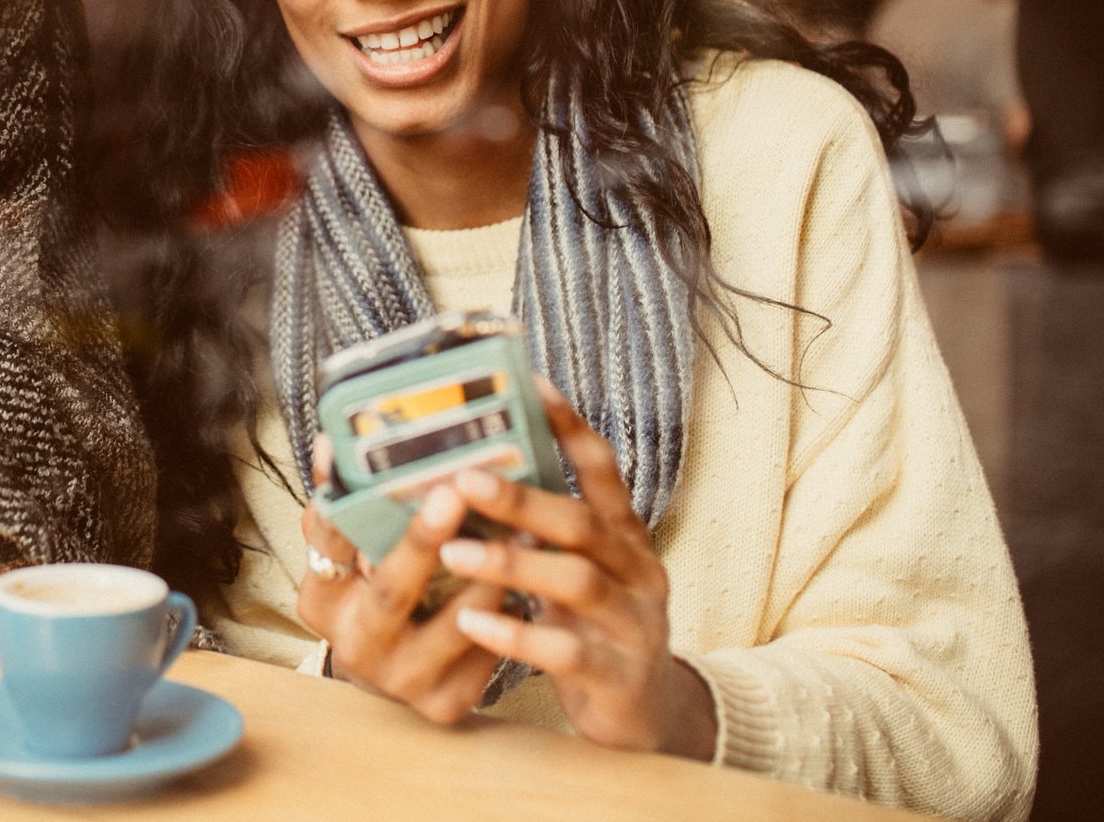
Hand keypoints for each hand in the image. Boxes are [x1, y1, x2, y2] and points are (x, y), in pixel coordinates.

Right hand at [295, 436, 505, 724]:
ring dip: (493, 572)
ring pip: (456, 622)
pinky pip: (488, 649)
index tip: (364, 461)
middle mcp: (356, 645)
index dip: (343, 507)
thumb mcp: (348, 558)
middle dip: (424, 541)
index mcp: (322, 602)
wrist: (393, 674)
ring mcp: (402, 680)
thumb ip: (342, 506)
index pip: (328, 546)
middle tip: (453, 492)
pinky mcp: (447, 702)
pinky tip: (538, 573)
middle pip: (391, 590)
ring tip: (523, 524)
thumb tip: (333, 439)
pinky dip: (514, 610)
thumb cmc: (375, 594)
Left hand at [438, 378, 715, 759]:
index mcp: (625, 539)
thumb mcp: (577, 574)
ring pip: (576, 582)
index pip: (603, 471)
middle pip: (583, 524)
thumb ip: (543, 534)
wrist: (651, 720)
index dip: (570, 426)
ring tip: (453, 550)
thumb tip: (470, 475)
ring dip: (511, 563)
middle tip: (463, 479)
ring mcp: (634, 626)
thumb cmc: (594, 631)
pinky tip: (471, 622)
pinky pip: (566, 650)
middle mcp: (638, 573)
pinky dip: (516, 634)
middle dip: (522, 498)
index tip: (531, 383)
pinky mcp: (619, 678)